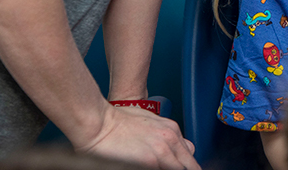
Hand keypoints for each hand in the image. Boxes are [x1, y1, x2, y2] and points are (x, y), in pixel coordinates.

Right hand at [78, 104, 200, 169]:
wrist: (99, 122)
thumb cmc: (116, 122)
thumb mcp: (148, 123)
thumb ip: (163, 136)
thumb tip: (169, 150)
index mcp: (171, 130)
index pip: (188, 156)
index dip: (185, 166)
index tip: (180, 168)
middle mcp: (171, 140)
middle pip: (187, 165)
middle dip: (184, 169)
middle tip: (171, 169)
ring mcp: (162, 152)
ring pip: (178, 168)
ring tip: (153, 166)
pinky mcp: (150, 162)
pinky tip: (147, 167)